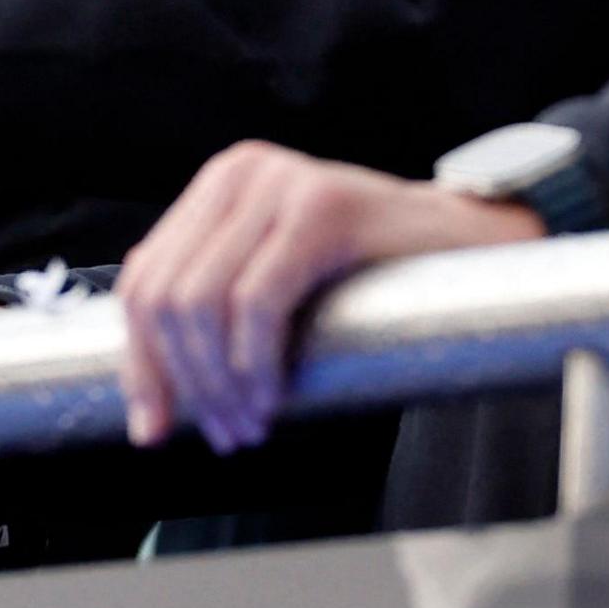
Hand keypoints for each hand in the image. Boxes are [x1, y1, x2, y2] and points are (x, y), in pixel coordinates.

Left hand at [115, 144, 542, 453]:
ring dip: (219, 383)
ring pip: (203, 302)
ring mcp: (281, 183)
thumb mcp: (272, 283)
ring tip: (250, 426)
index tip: (155, 429)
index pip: (143, 281)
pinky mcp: (322, 206)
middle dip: (184, 383)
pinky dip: (253, 363)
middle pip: (166, 295)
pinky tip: (273, 399)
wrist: (467, 246)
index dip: (140, 363)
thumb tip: (144, 414)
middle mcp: (239, 172)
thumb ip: (211, 320)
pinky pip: (258, 301)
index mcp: (217, 186)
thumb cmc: (369, 278)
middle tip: (223, 436)